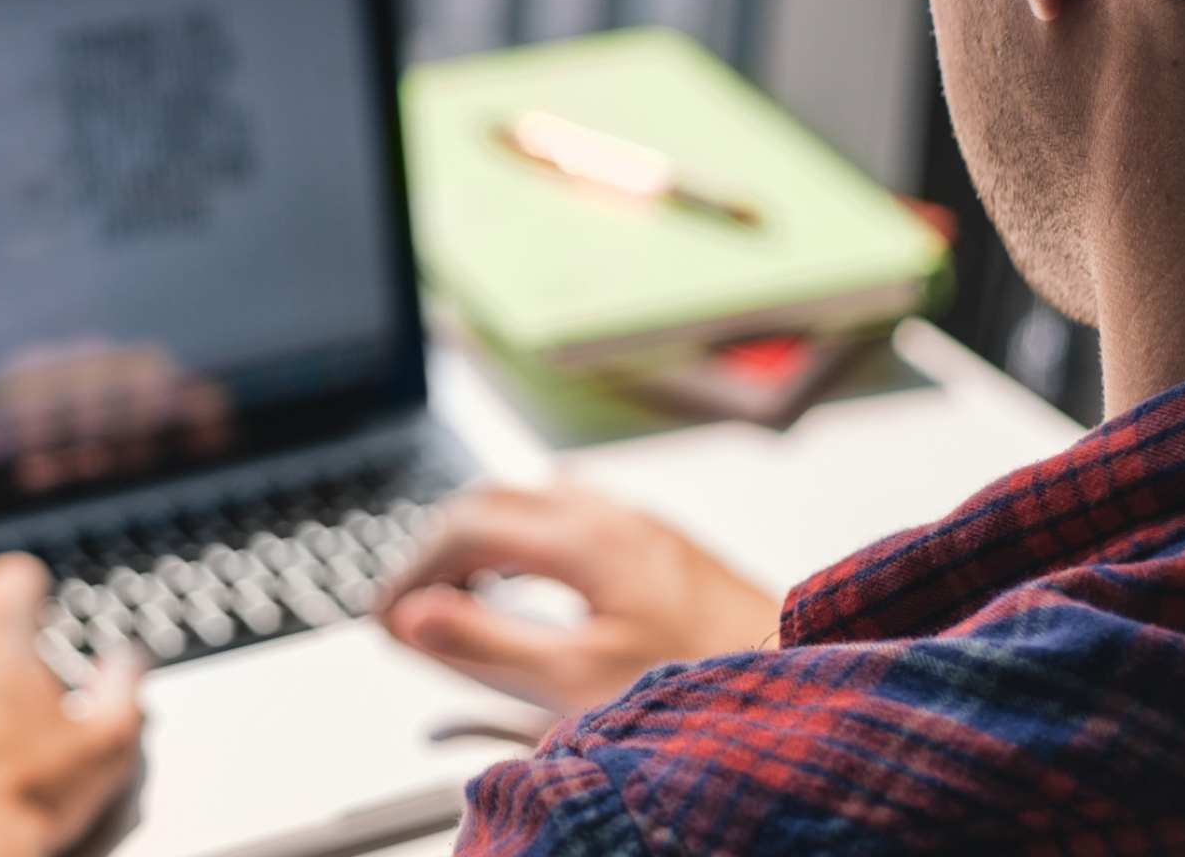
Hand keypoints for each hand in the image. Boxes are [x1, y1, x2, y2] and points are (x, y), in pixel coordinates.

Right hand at [379, 486, 781, 715]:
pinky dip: (535, 543)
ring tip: (466, 592)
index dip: (412, 569)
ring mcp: (647, 529)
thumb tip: (411, 618)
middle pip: (499, 501)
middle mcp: (617, 517)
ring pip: (543, 502)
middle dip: (442, 547)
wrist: (799, 680)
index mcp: (585, 537)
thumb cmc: (702, 684)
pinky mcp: (670, 550)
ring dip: (490, 538)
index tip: (385, 615)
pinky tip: (544, 589)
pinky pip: (581, 517)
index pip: (465, 526)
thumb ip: (484, 646)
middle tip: (412, 602)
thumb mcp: (573, 680)